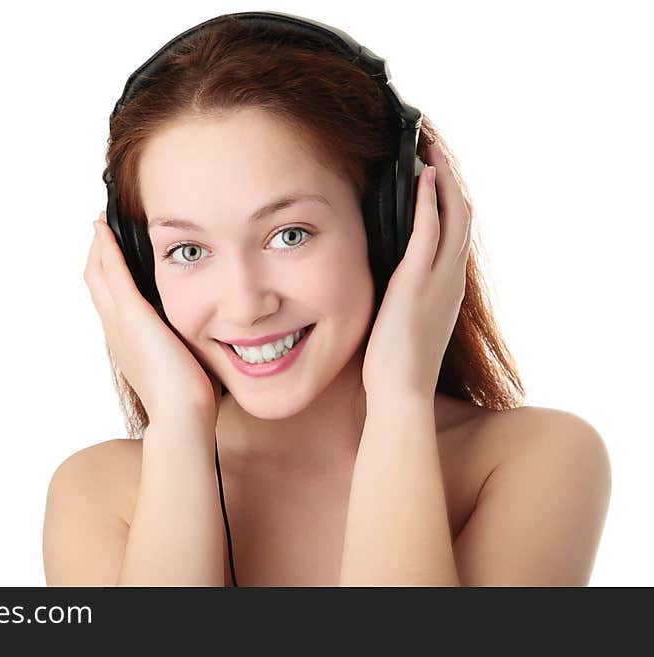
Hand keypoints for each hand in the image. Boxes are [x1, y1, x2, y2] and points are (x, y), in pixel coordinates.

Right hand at [84, 211, 222, 424]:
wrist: (181, 414)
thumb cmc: (188, 397)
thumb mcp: (182, 362)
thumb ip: (184, 344)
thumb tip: (208, 336)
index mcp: (127, 341)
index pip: (109, 299)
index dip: (107, 274)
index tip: (111, 252)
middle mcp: (115, 330)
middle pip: (95, 283)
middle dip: (98, 254)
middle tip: (101, 228)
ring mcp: (120, 322)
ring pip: (98, 274)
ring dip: (100, 246)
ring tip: (103, 223)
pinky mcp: (132, 315)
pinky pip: (113, 273)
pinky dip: (107, 249)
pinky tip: (106, 228)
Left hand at [361, 142, 471, 402]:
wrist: (400, 393)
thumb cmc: (395, 365)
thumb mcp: (404, 321)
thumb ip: (404, 294)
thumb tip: (386, 278)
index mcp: (448, 288)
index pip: (456, 234)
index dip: (450, 202)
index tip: (436, 178)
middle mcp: (451, 279)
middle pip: (462, 216)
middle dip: (450, 181)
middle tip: (434, 153)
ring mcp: (439, 279)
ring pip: (453, 216)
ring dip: (442, 180)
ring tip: (429, 154)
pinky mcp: (418, 281)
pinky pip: (429, 230)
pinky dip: (428, 200)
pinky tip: (420, 178)